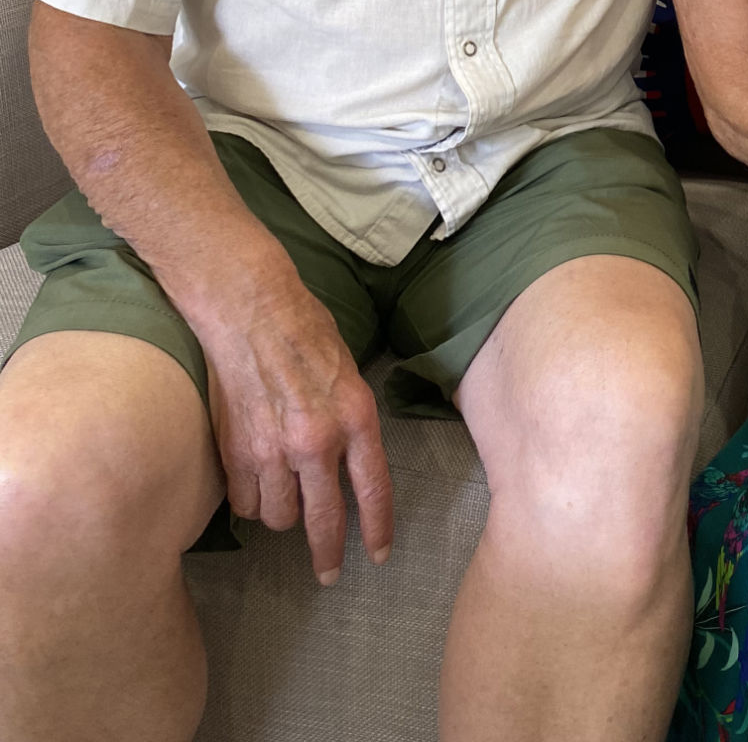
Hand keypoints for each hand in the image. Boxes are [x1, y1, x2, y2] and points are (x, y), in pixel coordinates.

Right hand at [198, 279, 392, 584]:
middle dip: (327, 554)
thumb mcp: (348, 371)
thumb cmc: (305, 329)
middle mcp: (317, 441)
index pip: (374, 489)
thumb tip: (351, 458)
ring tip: (284, 496)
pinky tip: (254, 480)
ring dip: (283, 514)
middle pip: (324, 520)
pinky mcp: (235, 452)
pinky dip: (250, 499)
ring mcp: (273, 451)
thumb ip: (351, 420)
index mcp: (356, 417)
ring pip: (279, 517)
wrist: (250, 309)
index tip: (377, 555)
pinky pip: (245, 503)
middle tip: (328, 572)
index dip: (377, 528)